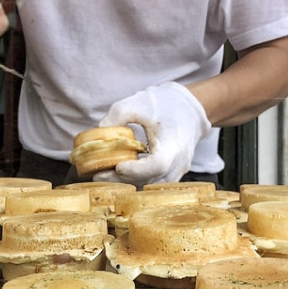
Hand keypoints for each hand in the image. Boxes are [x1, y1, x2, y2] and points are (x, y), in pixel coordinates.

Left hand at [93, 82, 210, 185]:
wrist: (191, 110)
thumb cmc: (166, 105)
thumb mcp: (138, 102)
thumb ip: (118, 115)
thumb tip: (98, 131)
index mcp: (174, 145)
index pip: (157, 165)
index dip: (136, 170)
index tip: (117, 166)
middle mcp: (178, 163)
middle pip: (149, 180)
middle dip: (122, 180)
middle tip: (97, 175)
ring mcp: (177, 172)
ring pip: (149, 185)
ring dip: (127, 183)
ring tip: (103, 175)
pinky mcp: (171, 175)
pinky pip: (152, 183)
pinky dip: (135, 181)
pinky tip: (117, 174)